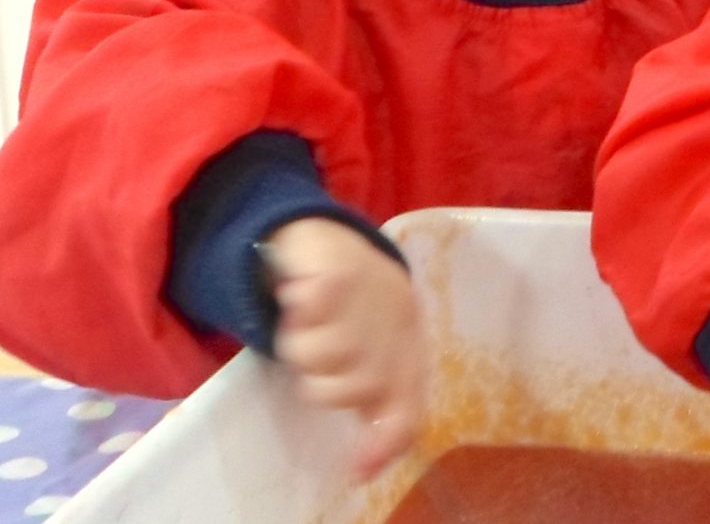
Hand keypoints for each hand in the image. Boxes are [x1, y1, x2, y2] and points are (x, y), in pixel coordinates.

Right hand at [262, 216, 425, 478]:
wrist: (331, 239)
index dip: (385, 442)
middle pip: (355, 388)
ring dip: (301, 344)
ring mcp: (374, 294)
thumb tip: (364, 469)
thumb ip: (373, 405)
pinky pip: (313, 305)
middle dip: (322, 383)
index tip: (356, 470)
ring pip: (324, 353)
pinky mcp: (342, 268)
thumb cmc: (352, 309)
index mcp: (410, 350)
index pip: (408, 408)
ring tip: (304, 323)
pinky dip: (301, 305)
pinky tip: (299, 295)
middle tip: (313, 356)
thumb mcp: (370, 355)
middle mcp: (400, 325)